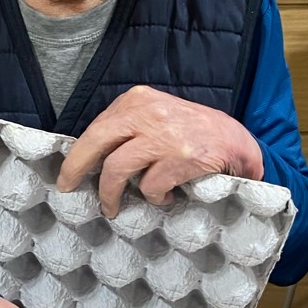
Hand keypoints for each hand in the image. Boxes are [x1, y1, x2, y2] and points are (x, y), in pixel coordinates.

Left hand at [57, 85, 263, 217]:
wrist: (238, 142)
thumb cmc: (194, 133)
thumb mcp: (159, 116)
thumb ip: (130, 129)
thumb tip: (92, 157)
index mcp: (138, 100)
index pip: (98, 127)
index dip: (79, 152)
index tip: (70, 172)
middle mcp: (148, 113)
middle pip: (96, 141)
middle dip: (76, 168)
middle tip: (68, 188)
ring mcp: (163, 136)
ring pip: (116, 169)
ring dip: (110, 194)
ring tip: (112, 208)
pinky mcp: (180, 158)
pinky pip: (149, 186)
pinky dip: (152, 197)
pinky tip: (164, 195)